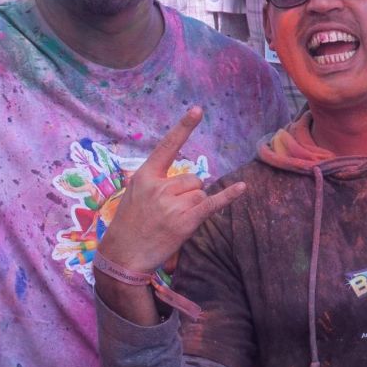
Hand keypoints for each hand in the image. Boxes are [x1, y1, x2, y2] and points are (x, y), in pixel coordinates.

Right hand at [94, 106, 242, 282]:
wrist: (123, 257)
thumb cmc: (129, 226)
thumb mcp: (135, 195)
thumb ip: (157, 182)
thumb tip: (189, 181)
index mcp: (145, 176)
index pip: (167, 146)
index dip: (184, 127)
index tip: (198, 110)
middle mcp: (160, 187)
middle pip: (192, 179)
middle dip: (188, 193)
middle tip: (169, 212)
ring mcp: (172, 204)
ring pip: (200, 193)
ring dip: (194, 206)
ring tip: (173, 221)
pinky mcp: (186, 221)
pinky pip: (212, 203)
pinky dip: (229, 196)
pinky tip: (243, 188)